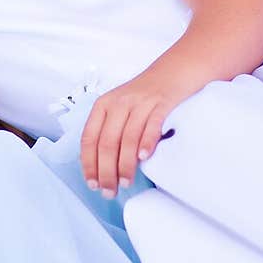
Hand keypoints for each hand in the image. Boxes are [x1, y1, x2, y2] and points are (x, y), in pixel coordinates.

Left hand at [79, 77, 176, 195]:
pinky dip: (146, 142)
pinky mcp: (162, 103)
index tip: (92, 183)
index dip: (89, 163)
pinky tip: (144, 158)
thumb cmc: (143, 96)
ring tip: (125, 183)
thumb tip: (99, 166)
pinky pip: (152, 125)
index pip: (89, 138)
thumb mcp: (119, 108)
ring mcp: (141, 102)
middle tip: (109, 192)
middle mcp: (119, 103)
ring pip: (127, 138)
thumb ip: (108, 130)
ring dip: (125, 164)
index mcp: (103, 105)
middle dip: (106, 171)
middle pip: (107, 142)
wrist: (173, 71)